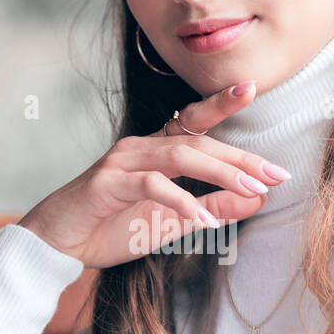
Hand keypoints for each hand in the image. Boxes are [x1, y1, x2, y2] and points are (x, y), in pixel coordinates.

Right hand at [16, 81, 291, 269]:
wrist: (57, 245)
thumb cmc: (110, 229)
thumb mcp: (172, 224)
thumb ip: (212, 209)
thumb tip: (257, 198)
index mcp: (154, 150)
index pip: (193, 122)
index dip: (221, 103)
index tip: (252, 87)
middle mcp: (139, 147)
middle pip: (198, 141)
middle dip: (240, 157)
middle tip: (276, 173)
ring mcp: (122, 161)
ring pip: (180, 155)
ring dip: (220, 172)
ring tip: (251, 188)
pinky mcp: (108, 183)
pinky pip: (151, 185)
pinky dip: (180, 201)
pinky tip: (201, 220)